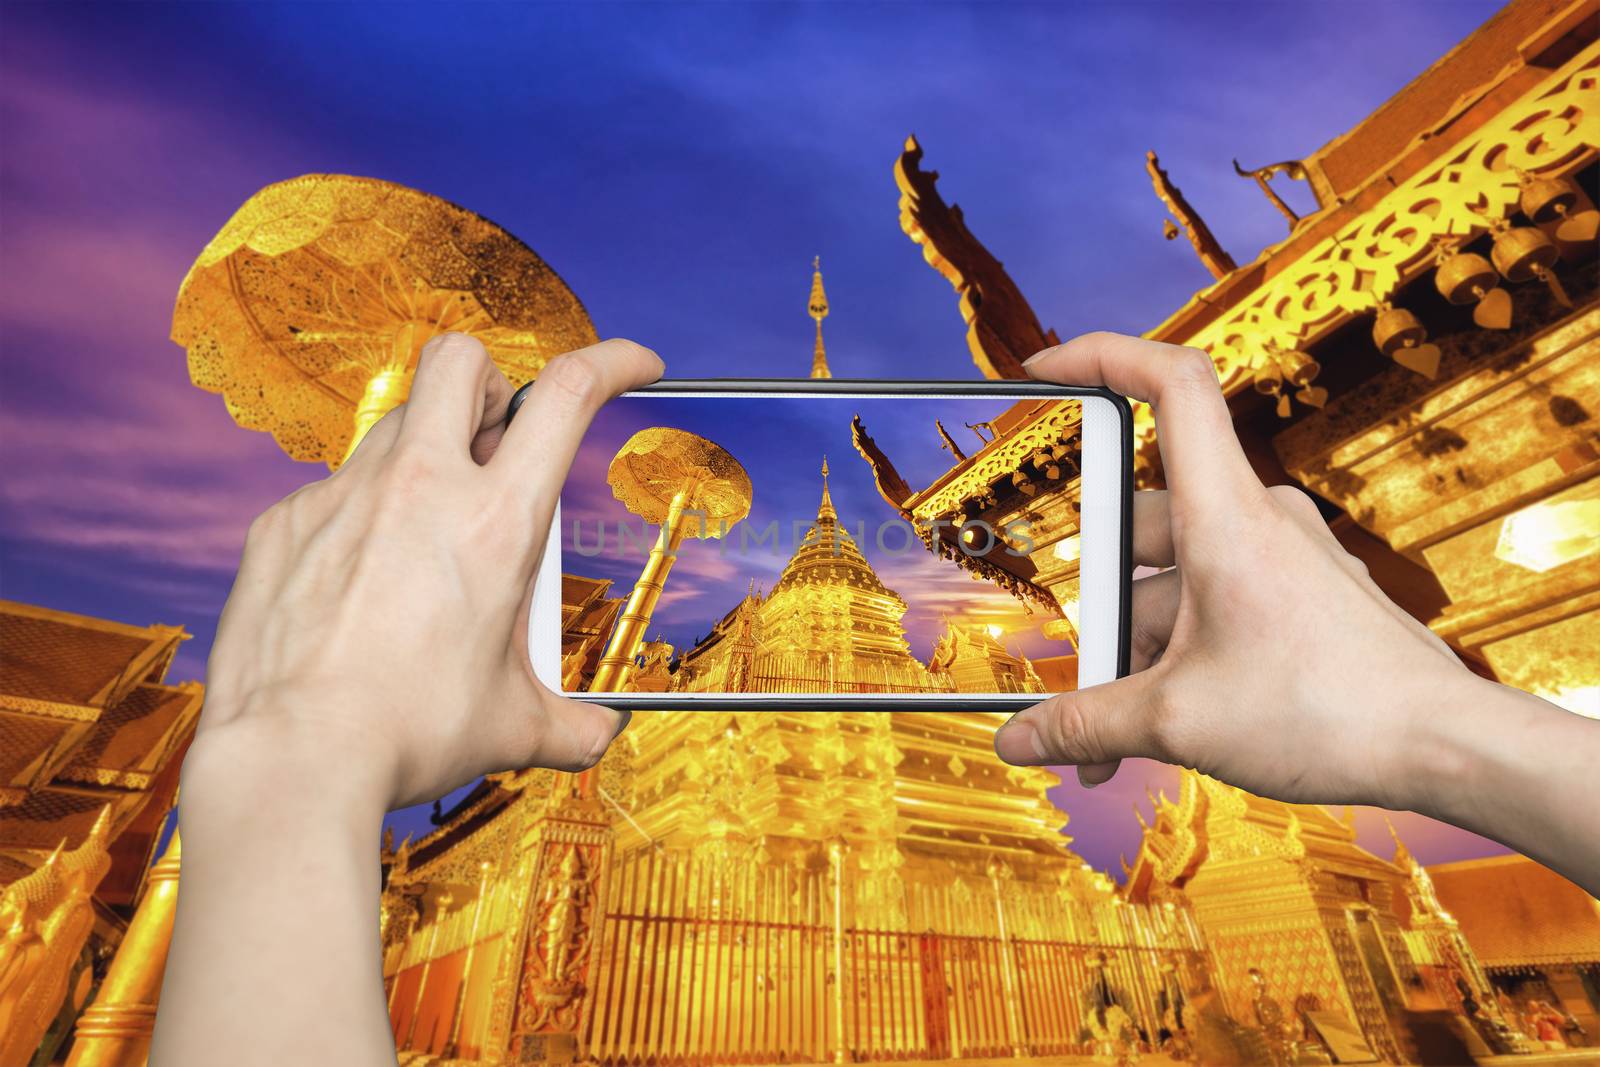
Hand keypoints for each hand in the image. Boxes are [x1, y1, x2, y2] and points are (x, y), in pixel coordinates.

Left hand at [190, 332, 663, 812]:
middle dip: (491, 381)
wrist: (292, 759)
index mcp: (497, 523)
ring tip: (429, 530)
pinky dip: (360, 517)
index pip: (566, 394)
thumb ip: (569, 724)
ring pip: (394, 422)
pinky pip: (332, 490)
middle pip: (460, 361)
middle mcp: (420, 487)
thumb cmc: (408, 736)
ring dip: (427, 451)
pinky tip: (360, 583)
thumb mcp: (512, 728)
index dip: (612, 360)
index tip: (634, 365)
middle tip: (498, 440)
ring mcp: (343, 497)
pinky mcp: (284, 524)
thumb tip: (596, 734)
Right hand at [993, 332, 1476, 810]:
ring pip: (1175, 582)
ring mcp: (1283, 558)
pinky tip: (1163, 724)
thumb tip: (1018, 740)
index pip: (1170, 385)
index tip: (1044, 369)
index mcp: (1224, 516)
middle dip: (1098, 609)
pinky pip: (1215, 608)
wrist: (1442, 747)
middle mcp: (1256, 520)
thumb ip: (1084, 726)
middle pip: (1142, 528)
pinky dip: (1179, 658)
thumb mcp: (1175, 721)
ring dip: (1135, 653)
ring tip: (1114, 737)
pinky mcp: (1300, 597)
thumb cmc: (1329, 712)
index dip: (1102, 356)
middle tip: (1075, 676)